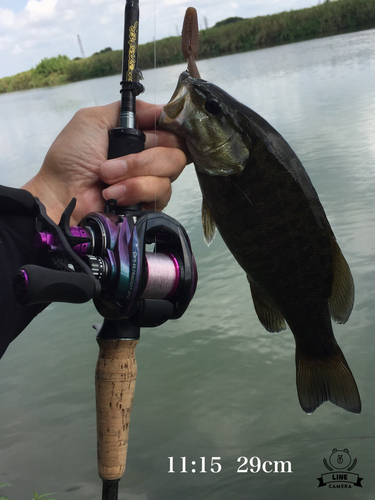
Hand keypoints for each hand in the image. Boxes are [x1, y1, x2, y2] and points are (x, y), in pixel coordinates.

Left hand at [22, 100, 187, 225]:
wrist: (62, 195)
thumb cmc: (71, 157)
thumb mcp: (94, 119)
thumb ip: (129, 109)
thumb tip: (164, 110)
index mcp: (140, 135)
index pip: (173, 128)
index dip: (173, 127)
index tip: (161, 129)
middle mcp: (150, 156)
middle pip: (177, 151)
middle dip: (145, 157)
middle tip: (115, 162)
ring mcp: (152, 181)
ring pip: (169, 172)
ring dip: (135, 174)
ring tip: (107, 180)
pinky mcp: (150, 204)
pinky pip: (161, 194)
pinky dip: (136, 191)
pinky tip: (115, 196)